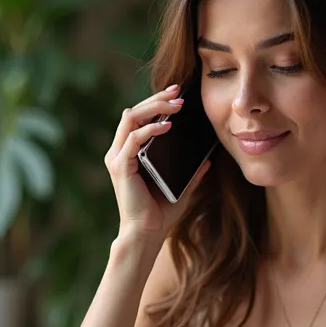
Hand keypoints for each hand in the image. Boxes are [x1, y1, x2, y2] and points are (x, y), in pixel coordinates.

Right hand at [104, 85, 209, 241]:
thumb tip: (207, 161)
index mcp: (131, 154)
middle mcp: (120, 152)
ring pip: (130, 119)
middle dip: (156, 99)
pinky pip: (133, 139)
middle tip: (179, 92)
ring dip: (154, 108)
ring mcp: (118, 158)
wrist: (147, 234)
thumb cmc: (161, 213)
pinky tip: (167, 125)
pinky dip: (149, 129)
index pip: (141, 118)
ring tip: (176, 105)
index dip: (158, 103)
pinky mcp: (120, 166)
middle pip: (134, 112)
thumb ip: (192, 174)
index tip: (179, 94)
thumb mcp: (182, 188)